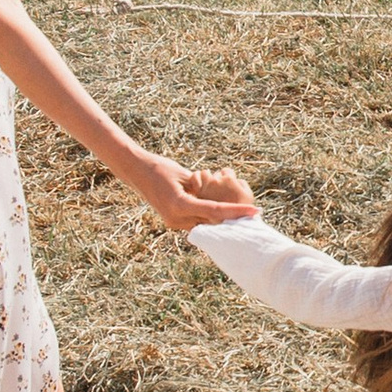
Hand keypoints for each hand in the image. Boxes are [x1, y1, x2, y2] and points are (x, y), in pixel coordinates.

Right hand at [137, 157, 257, 231]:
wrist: (136, 171)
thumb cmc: (159, 168)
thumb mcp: (184, 175)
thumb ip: (202, 188)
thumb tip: (219, 199)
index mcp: (179, 206)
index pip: (215, 210)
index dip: (236, 211)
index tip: (254, 210)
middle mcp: (176, 218)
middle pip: (212, 222)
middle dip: (232, 219)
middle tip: (254, 216)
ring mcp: (173, 221)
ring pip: (205, 224)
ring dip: (222, 220)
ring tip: (244, 216)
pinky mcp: (173, 220)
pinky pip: (197, 221)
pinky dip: (211, 217)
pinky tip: (226, 214)